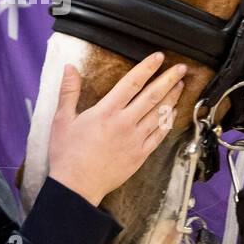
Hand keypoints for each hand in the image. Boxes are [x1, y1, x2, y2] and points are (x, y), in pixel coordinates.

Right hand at [47, 51, 186, 206]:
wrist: (77, 186)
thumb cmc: (67, 154)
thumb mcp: (62, 119)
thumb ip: (68, 91)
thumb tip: (70, 68)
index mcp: (106, 111)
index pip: (132, 83)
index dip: (147, 68)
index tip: (159, 57)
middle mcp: (125, 123)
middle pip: (152, 96)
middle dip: (169, 80)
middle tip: (181, 68)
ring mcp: (136, 139)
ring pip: (160, 114)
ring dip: (172, 98)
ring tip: (181, 86)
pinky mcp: (140, 154)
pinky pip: (159, 135)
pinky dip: (168, 122)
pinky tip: (173, 113)